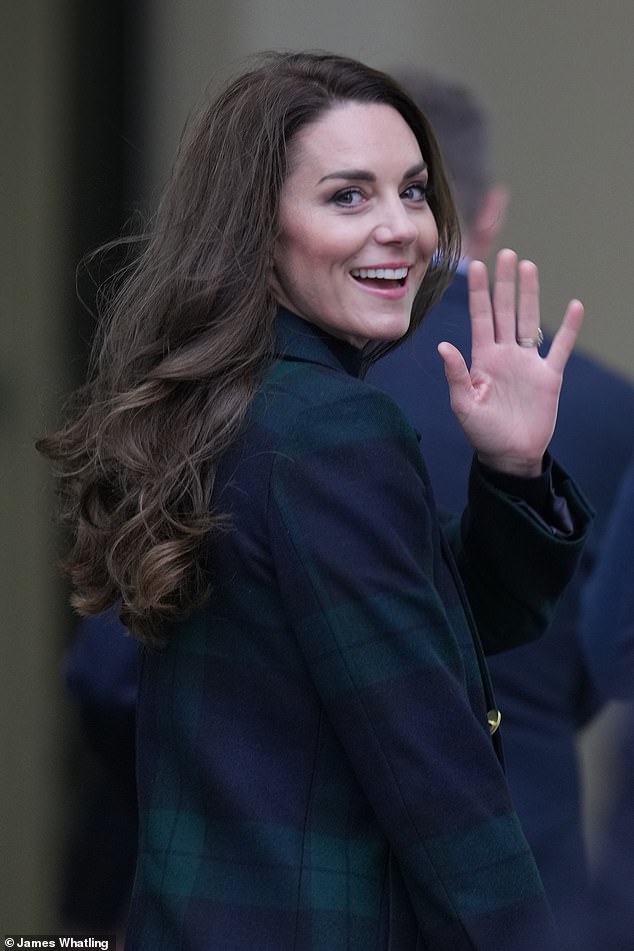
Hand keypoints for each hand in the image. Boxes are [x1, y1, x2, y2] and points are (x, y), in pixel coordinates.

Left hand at [437, 249, 583, 476]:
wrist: (509, 455)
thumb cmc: (482, 433)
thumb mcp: (463, 406)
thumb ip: (457, 375)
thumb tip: (444, 346)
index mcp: (482, 359)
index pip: (480, 318)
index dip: (479, 292)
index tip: (477, 265)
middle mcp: (504, 354)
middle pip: (505, 311)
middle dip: (505, 283)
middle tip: (506, 254)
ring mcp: (527, 363)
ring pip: (529, 320)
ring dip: (529, 295)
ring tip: (529, 267)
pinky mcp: (548, 376)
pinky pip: (559, 348)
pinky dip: (568, 329)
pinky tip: (574, 306)